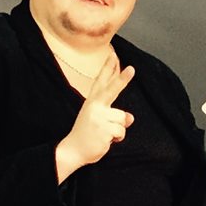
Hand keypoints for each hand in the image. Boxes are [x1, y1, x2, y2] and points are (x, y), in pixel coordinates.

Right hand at [56, 57, 134, 177]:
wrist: (73, 150)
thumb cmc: (87, 135)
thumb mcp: (100, 121)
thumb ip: (115, 116)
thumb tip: (130, 118)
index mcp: (92, 102)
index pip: (101, 81)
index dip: (107, 68)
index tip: (113, 55)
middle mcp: (94, 106)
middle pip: (111, 90)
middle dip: (122, 79)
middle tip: (132, 68)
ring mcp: (98, 117)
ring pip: (122, 119)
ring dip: (118, 130)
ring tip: (104, 134)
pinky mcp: (103, 129)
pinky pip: (121, 131)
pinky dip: (116, 139)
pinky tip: (104, 140)